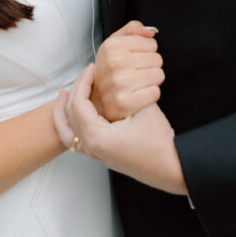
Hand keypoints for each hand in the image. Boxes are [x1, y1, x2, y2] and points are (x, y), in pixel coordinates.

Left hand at [53, 65, 186, 195]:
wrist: (171, 168)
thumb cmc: (159, 141)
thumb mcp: (142, 108)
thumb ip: (124, 92)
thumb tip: (113, 76)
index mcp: (97, 137)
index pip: (78, 104)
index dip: (83, 82)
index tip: (92, 68)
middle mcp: (92, 148)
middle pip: (71, 115)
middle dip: (75, 91)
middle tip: (86, 75)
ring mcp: (96, 155)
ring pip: (67, 132)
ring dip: (64, 112)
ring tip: (63, 96)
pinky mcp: (103, 156)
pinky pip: (77, 141)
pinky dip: (71, 126)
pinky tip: (78, 115)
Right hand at [92, 20, 163, 120]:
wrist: (99, 99)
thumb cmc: (110, 70)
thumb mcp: (115, 44)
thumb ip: (133, 29)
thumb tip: (150, 31)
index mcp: (111, 46)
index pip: (151, 43)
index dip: (147, 51)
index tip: (136, 57)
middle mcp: (114, 63)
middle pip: (157, 59)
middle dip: (151, 65)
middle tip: (138, 72)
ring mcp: (119, 83)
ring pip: (158, 75)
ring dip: (152, 80)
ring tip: (139, 82)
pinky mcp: (125, 102)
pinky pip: (155, 92)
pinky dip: (151, 94)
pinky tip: (140, 93)